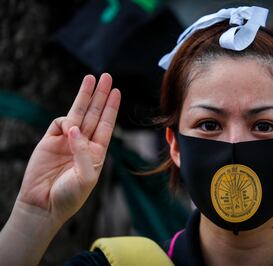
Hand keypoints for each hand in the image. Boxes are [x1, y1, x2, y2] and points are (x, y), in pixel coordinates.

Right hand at [17, 73, 120, 223]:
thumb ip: (83, 152)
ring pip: (77, 113)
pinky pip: (59, 123)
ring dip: (84, 96)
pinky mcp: (49, 141)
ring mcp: (66, 141)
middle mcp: (83, 143)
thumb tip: (74, 128)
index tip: (117, 92)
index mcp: (97, 152)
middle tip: (107, 77)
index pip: (106, 124)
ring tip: (91, 78)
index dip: (111, 108)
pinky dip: (64, 120)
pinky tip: (68, 127)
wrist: (43, 206)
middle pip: (94, 114)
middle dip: (101, 95)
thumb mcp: (85, 177)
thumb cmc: (69, 196)